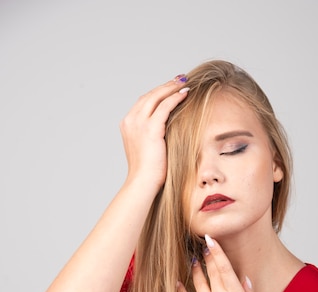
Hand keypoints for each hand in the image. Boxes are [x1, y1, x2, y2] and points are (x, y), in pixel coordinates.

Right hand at [119, 76, 188, 190]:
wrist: (143, 182)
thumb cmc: (147, 172)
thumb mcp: (147, 148)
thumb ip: (152, 135)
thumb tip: (167, 130)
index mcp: (128, 124)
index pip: (144, 102)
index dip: (158, 93)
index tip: (170, 88)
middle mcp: (130, 120)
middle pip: (149, 95)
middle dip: (165, 86)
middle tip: (180, 79)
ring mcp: (139, 123)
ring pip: (156, 97)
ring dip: (171, 87)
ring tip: (184, 82)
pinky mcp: (151, 129)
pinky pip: (165, 107)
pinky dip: (175, 98)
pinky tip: (185, 94)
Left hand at [177, 236, 263, 291]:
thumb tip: (243, 279)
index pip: (224, 267)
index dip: (217, 251)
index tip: (210, 239)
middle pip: (211, 271)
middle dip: (206, 255)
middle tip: (201, 244)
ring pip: (198, 282)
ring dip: (195, 269)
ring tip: (193, 259)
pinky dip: (181, 291)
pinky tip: (178, 283)